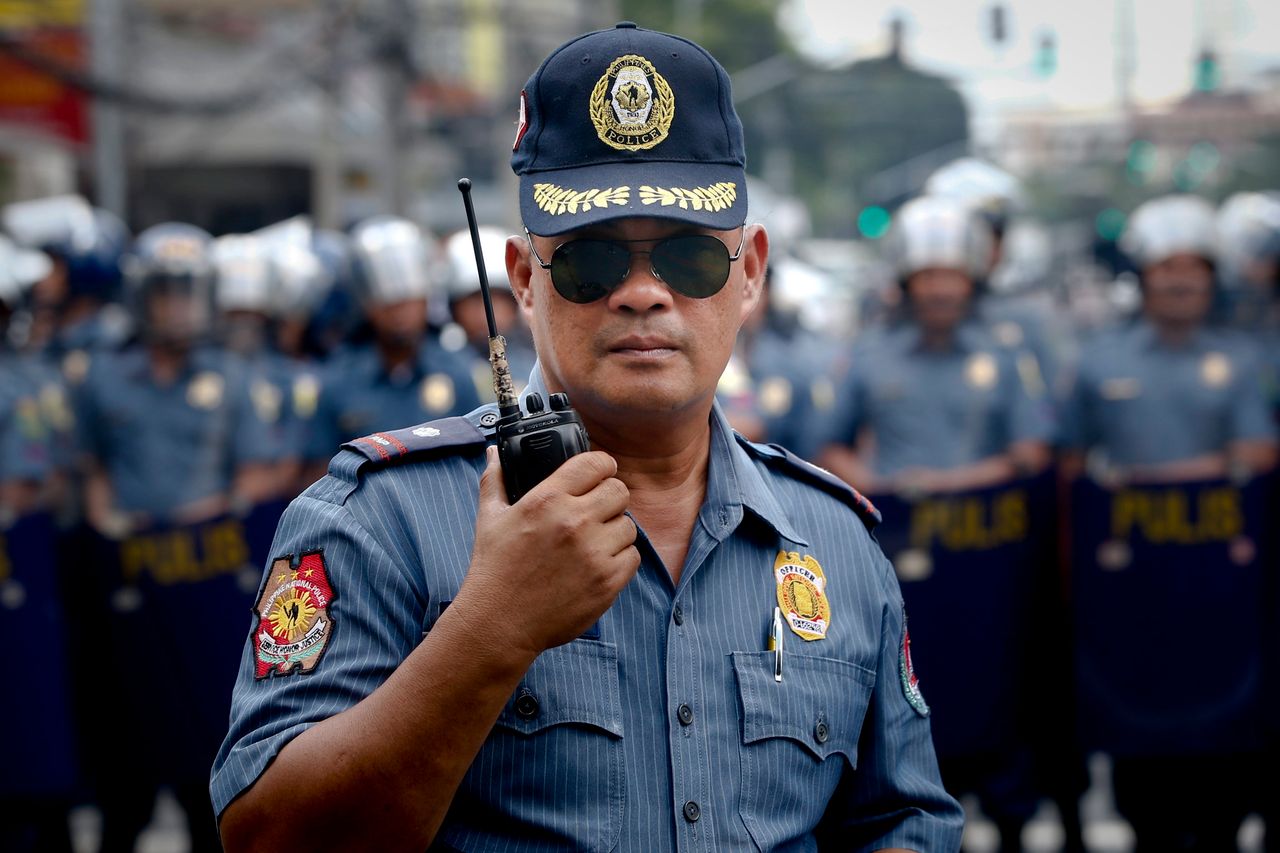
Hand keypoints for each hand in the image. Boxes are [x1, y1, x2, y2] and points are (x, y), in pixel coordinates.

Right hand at [457, 447, 639, 656]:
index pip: (595, 463)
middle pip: (619, 490)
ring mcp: (594, 553)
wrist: (499, 624)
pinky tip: (597, 565)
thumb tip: (494, 453)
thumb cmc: (494, 570)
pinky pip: (632, 557)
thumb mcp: (489, 518)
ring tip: (593, 543)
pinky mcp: (607, 582)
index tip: (599, 474)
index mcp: (547, 500)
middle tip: (596, 512)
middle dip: (609, 498)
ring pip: (629, 525)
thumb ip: (496, 480)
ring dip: (614, 531)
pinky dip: (619, 560)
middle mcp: (574, 522)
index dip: (602, 466)